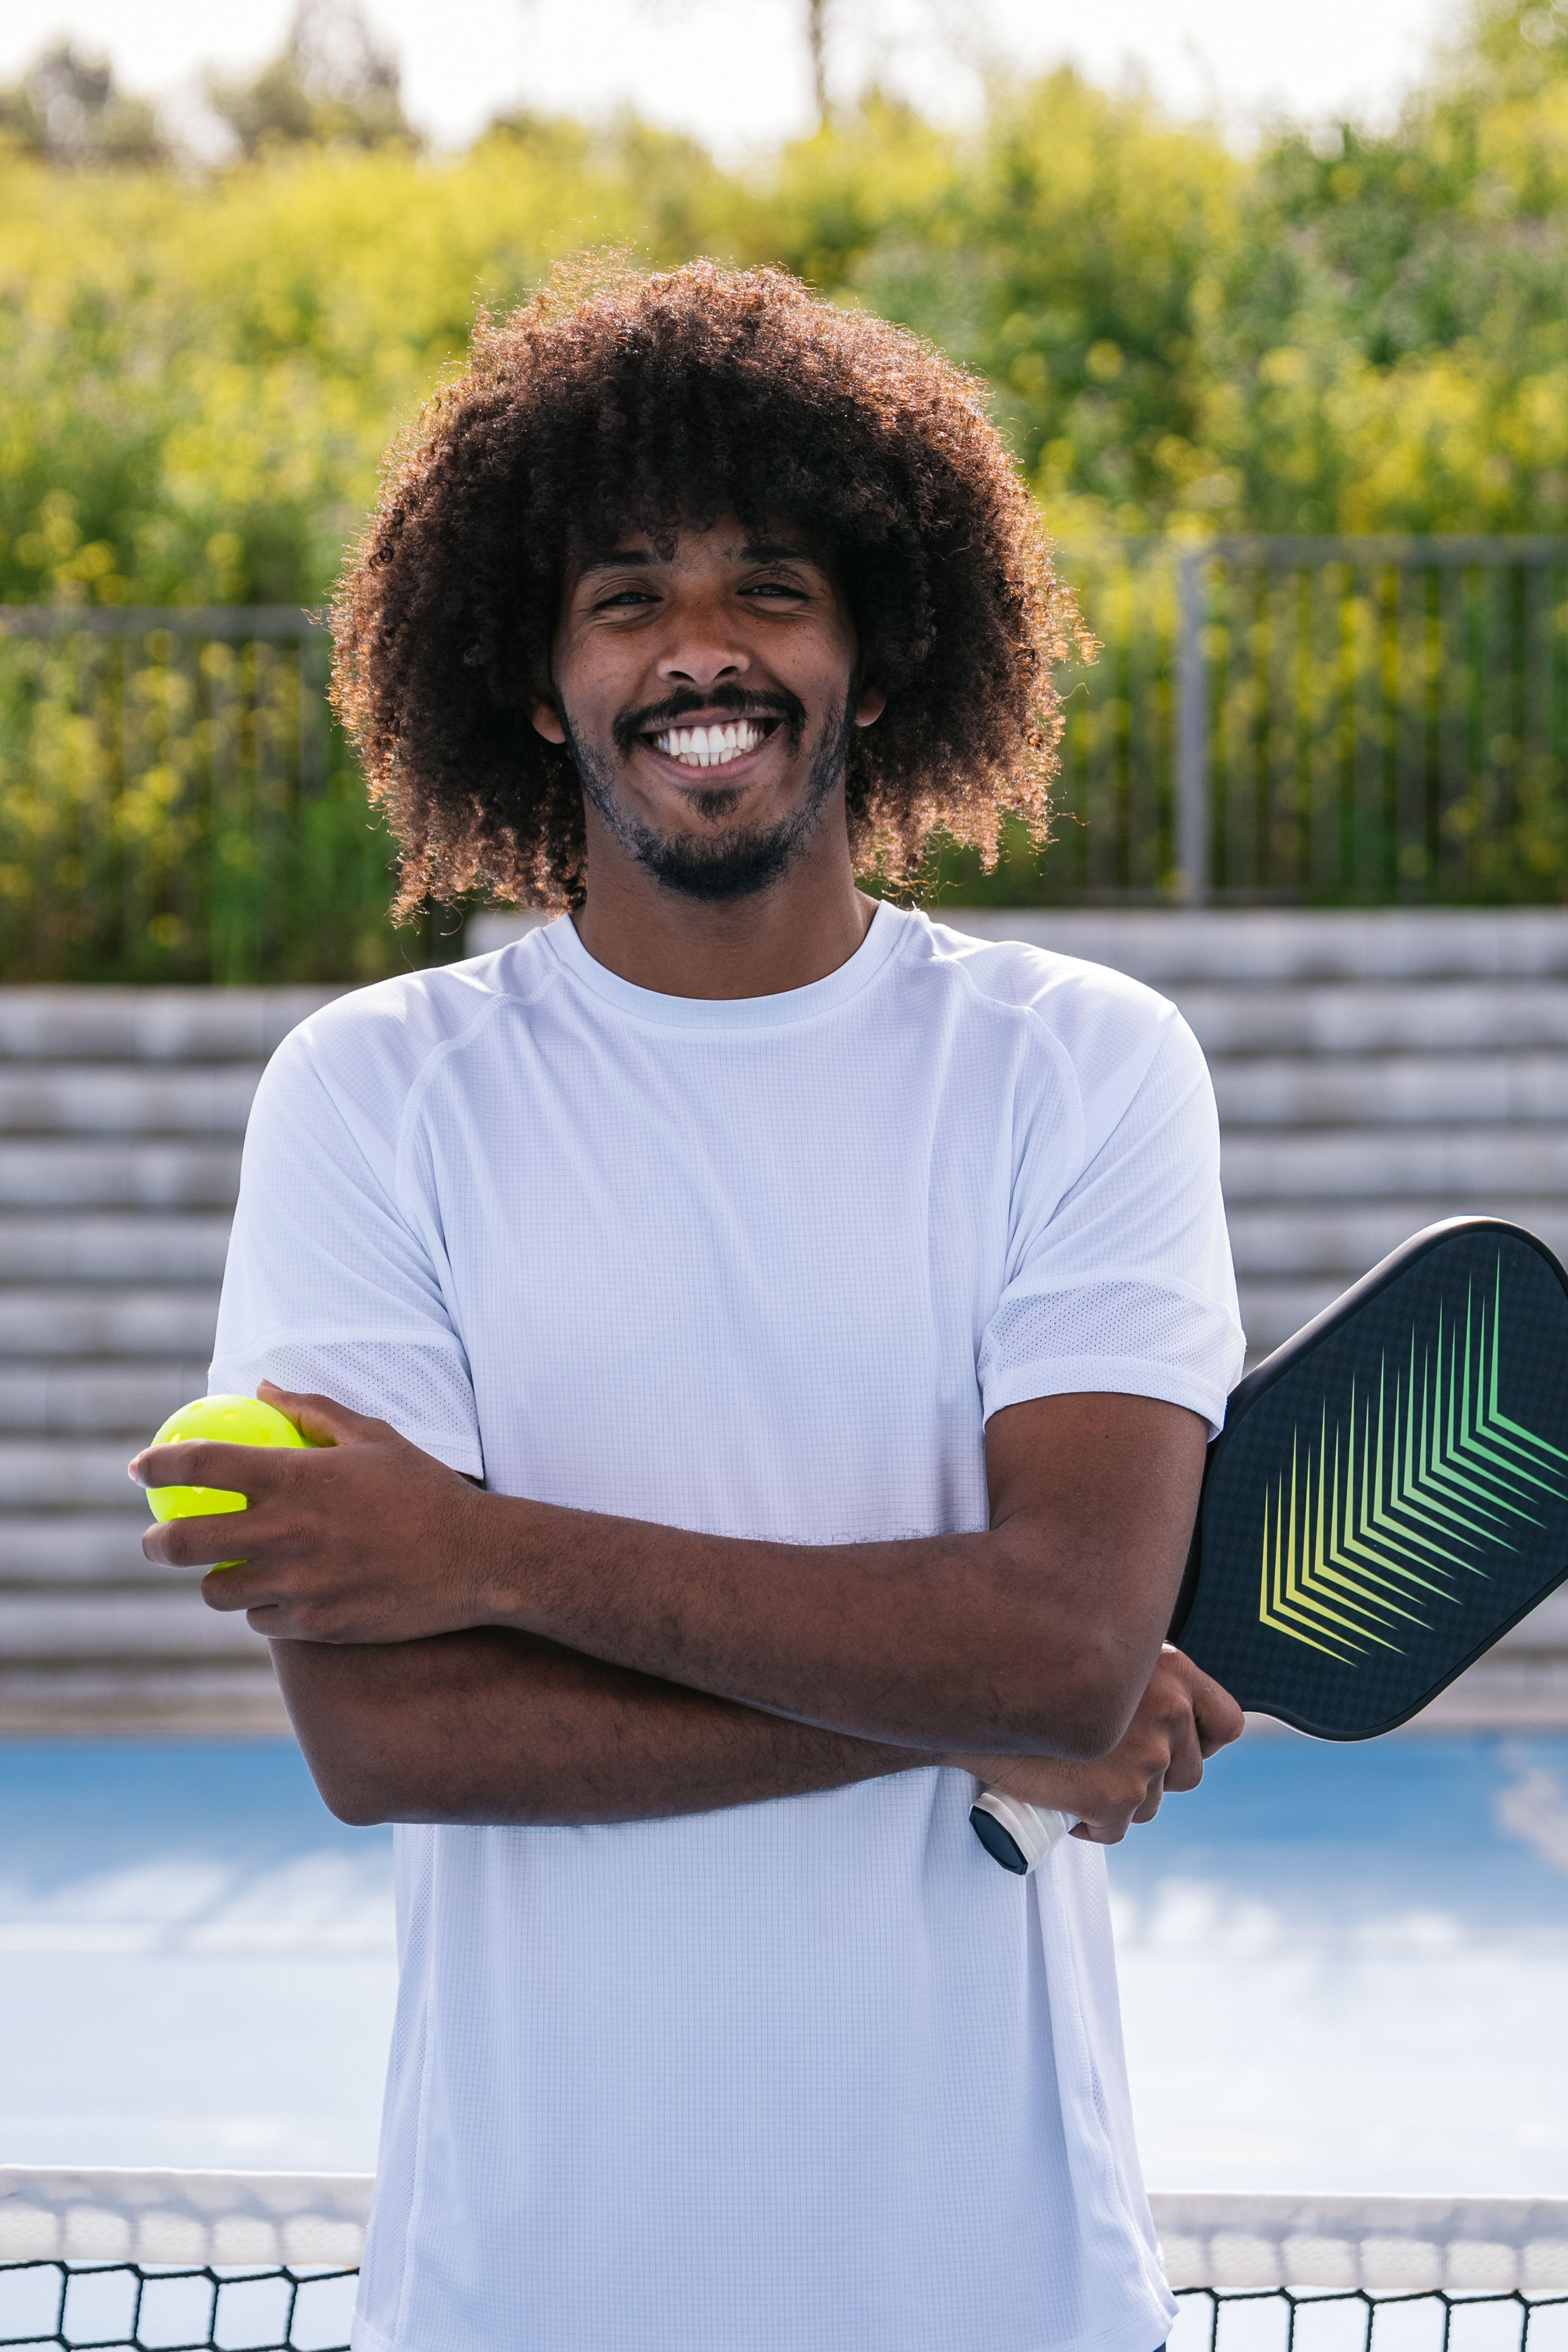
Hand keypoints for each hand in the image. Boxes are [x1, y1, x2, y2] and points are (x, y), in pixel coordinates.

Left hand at [132, 1382, 494, 1642]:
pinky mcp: (314, 1626)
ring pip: (216, 1591)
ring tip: (227, 1569)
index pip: (200, 1465)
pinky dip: (261, 1607)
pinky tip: (280, 1593)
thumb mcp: (375, 1438)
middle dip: (156, 1542)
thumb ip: (314, 1411)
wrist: (476, 1560)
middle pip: (183, 1543)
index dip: (157, 1464)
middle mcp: (285, 1534)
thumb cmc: (425, 1492)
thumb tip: (263, 1390)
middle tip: (157, 1538)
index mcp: (294, 1479)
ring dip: (213, 1579)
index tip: (139, 1469)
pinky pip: (260, 1621)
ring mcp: (297, 1585)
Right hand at [948, 1646, 1242, 1843]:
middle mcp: (1168, 1709)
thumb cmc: (1027, 1661)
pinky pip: (1115, 1829)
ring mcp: (1146, 1756)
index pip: (1227, 1723)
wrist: (971, 1684)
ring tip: (1073, 1776)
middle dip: (1151, 1776)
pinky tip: (1061, 1803)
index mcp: (1170, 1667)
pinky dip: (1090, 1825)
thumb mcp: (1100, 1649)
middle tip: (1105, 1762)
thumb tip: (1154, 1713)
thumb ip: (1136, 1678)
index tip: (1168, 1741)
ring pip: (1149, 1804)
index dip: (1200, 1741)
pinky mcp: (1114, 1797)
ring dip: (1118, 1799)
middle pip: (1186, 1773)